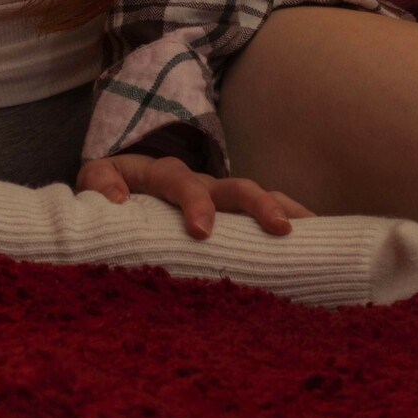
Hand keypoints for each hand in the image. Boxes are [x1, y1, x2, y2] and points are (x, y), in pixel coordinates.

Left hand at [75, 152, 316, 239]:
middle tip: (280, 229)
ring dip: (286, 210)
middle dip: (256, 204)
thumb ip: (100, 182)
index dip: (194, 202)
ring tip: (315, 231)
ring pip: (259, 196)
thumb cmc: (113, 184)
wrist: (126, 174)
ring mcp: (221, 197)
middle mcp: (200, 183)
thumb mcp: (97, 177)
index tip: (202, 231)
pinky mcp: (233, 214)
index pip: (180, 183)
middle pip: (233, 186)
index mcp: (163, 175)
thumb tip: (114, 200)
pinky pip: (266, 213)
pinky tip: (320, 242)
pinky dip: (293, 223)